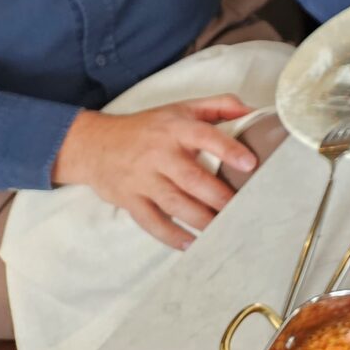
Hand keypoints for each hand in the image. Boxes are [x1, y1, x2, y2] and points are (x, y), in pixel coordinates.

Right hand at [52, 97, 255, 249]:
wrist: (94, 144)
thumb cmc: (148, 128)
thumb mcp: (182, 108)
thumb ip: (221, 106)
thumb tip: (255, 112)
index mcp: (176, 129)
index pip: (205, 137)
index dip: (228, 150)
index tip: (250, 164)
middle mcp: (159, 154)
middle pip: (192, 178)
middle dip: (220, 196)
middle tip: (244, 208)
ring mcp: (142, 179)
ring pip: (175, 204)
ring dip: (201, 219)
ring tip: (225, 228)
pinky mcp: (129, 200)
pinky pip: (151, 222)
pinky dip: (171, 236)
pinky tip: (191, 243)